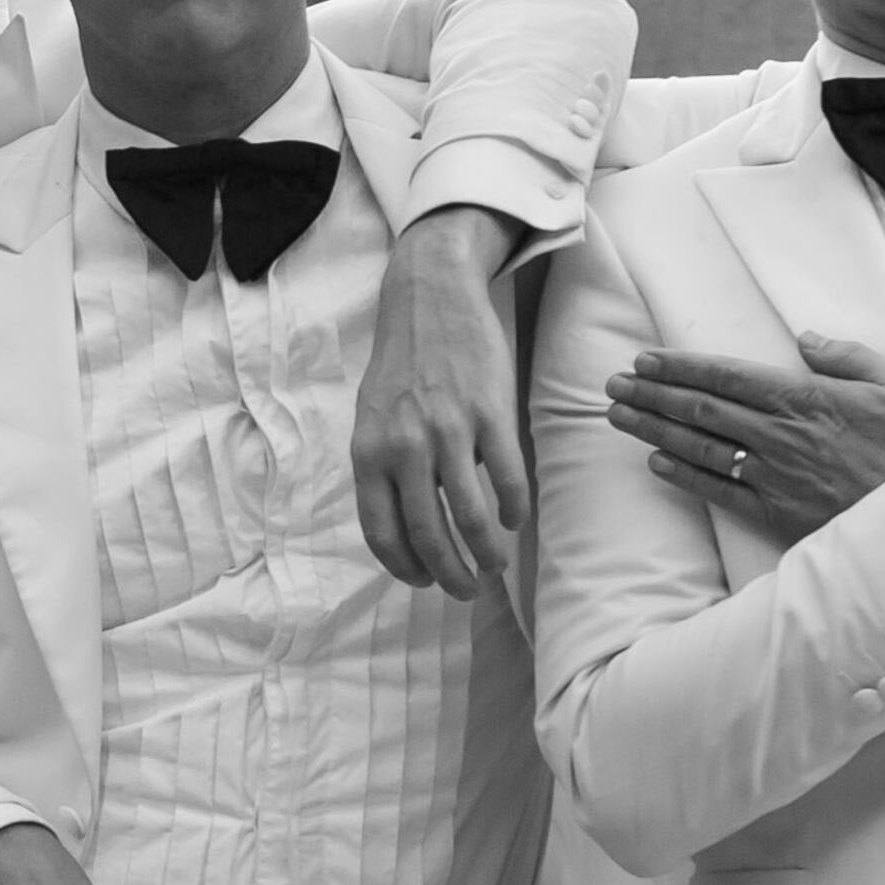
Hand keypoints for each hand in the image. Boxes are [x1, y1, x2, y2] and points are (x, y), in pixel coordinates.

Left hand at [354, 205, 530, 598]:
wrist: (430, 296)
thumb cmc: (403, 363)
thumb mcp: (372, 417)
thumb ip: (383, 468)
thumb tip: (404, 525)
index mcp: (369, 451)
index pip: (382, 532)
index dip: (404, 568)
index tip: (423, 581)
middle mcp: (405, 447)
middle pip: (429, 535)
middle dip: (450, 575)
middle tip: (465, 589)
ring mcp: (449, 430)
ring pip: (471, 517)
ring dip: (486, 552)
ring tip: (493, 563)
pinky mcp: (490, 413)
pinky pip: (507, 480)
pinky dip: (513, 511)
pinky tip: (515, 520)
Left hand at [607, 335, 884, 538]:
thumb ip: (847, 357)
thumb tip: (805, 340)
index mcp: (805, 399)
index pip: (727, 377)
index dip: (681, 368)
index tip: (646, 360)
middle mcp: (780, 437)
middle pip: (701, 410)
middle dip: (652, 395)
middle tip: (614, 385)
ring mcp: (776, 478)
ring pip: (700, 449)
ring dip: (654, 431)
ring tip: (619, 417)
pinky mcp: (779, 515)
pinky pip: (720, 493)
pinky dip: (684, 477)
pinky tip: (657, 464)